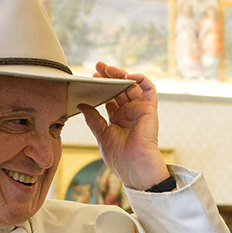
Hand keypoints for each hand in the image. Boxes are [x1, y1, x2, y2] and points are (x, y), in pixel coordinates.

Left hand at [79, 62, 169, 190]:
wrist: (134, 166)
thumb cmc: (119, 157)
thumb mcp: (101, 135)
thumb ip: (93, 119)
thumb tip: (81, 105)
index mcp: (118, 119)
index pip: (110, 97)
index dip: (101, 86)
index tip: (91, 77)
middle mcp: (129, 113)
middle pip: (120, 88)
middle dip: (109, 76)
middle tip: (98, 66)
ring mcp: (139, 110)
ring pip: (132, 86)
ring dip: (121, 74)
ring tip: (108, 68)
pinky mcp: (149, 109)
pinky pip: (149, 89)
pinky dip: (140, 79)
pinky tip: (128, 75)